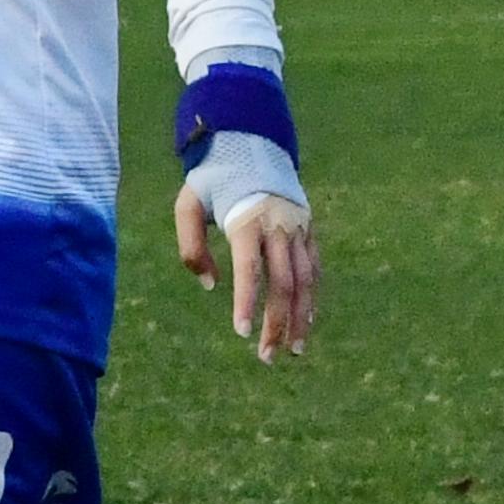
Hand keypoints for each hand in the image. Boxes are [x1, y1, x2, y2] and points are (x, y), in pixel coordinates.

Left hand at [173, 175, 317, 364]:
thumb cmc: (213, 181)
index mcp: (247, 221)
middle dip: (276, 323)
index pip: (250, 269)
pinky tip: (306, 322)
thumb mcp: (189, 204)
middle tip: (265, 357)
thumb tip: (209, 286)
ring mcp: (298, 229)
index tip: (241, 333)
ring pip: (305, 281)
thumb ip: (191, 245)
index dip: (247, 302)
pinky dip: (312, 298)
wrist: (252, 146)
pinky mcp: (309, 229)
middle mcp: (278, 227)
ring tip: (293, 350)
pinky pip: (314, 269)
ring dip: (301, 318)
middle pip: (283, 283)